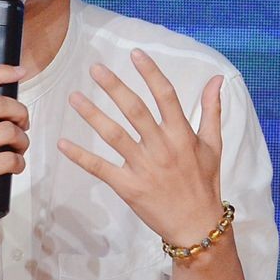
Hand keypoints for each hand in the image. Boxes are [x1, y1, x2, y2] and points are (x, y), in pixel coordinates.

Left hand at [57, 49, 223, 244]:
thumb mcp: (213, 145)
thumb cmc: (204, 182)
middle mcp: (162, 147)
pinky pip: (100, 168)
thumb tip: (217, 79)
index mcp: (182, 134)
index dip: (150, 73)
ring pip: (114, 135)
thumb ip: (212, 110)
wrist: (197, 226)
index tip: (135, 53)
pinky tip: (62, 143)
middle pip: (135, 110)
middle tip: (95, 68)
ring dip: (92, 115)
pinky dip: (81, 156)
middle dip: (114, 87)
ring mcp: (144, 167)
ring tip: (74, 97)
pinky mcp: (128, 187)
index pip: (165, 96)